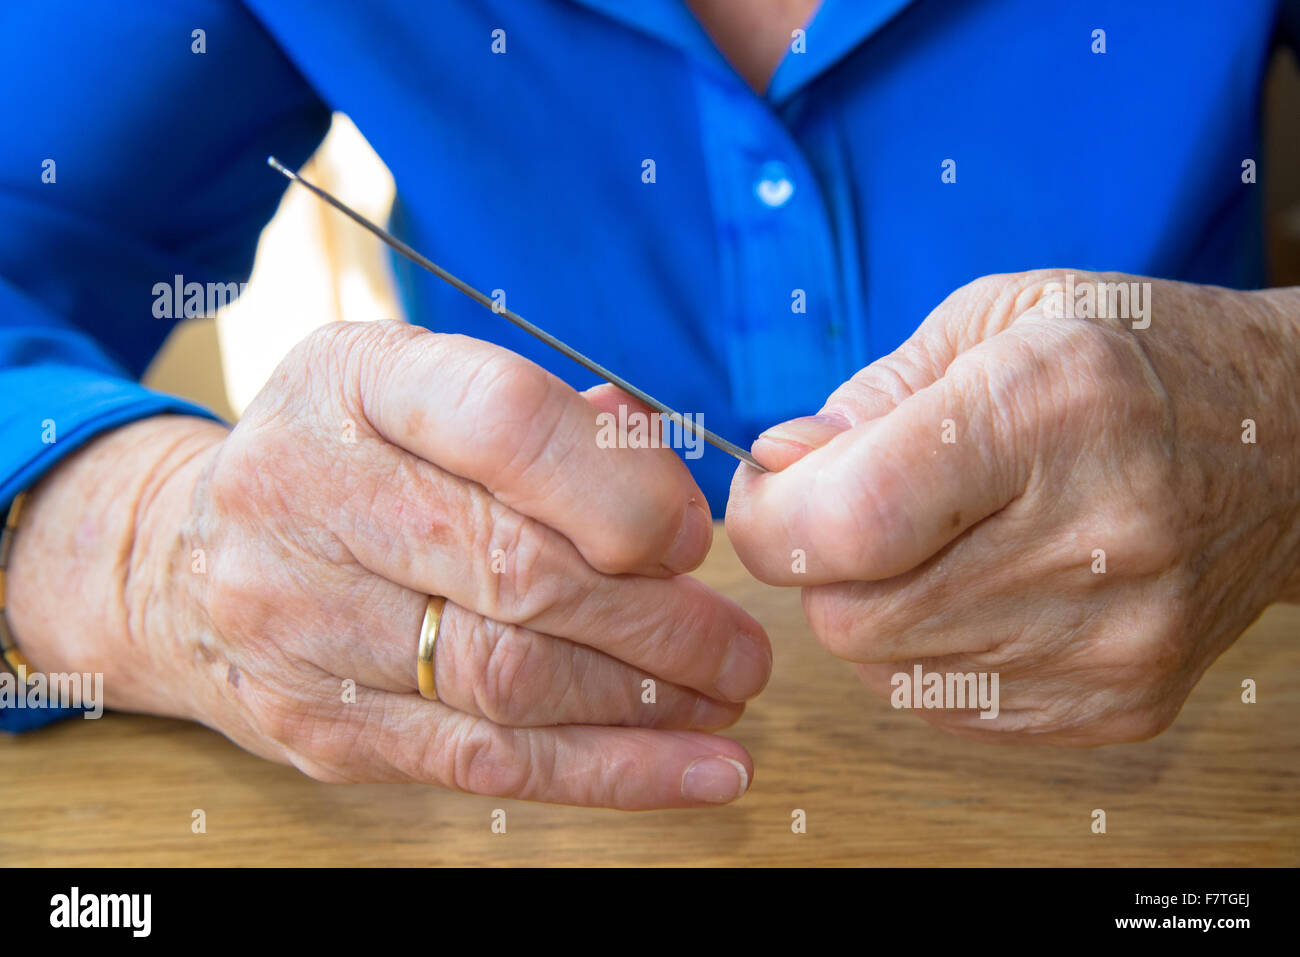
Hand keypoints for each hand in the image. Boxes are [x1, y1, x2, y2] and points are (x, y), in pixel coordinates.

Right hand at [10, 320, 769, 806]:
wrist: (187, 559)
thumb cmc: (347, 460)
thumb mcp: (422, 390)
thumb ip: (550, 423)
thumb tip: (671, 490)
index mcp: (354, 382)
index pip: (504, 424)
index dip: (621, 489)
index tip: (688, 538)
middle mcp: (308, 494)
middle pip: (520, 571)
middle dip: (661, 619)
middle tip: (741, 646)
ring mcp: (301, 621)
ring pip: (512, 678)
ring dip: (649, 700)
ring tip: (727, 696)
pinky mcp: (320, 725)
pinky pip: (485, 762)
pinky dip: (610, 772)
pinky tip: (697, 771)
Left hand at [727, 271, 1299, 744]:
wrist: (1289, 446)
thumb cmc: (1127, 360)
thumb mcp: (995, 321)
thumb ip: (866, 398)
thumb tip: (776, 468)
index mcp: (1049, 408)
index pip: (853, 519)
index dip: (772, 520)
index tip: (767, 494)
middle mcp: (1096, 535)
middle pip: (854, 616)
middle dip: (821, 567)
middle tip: (854, 513)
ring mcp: (1117, 637)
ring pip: (888, 671)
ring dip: (875, 610)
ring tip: (936, 542)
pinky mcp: (1122, 703)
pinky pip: (946, 706)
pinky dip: (929, 653)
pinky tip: (982, 589)